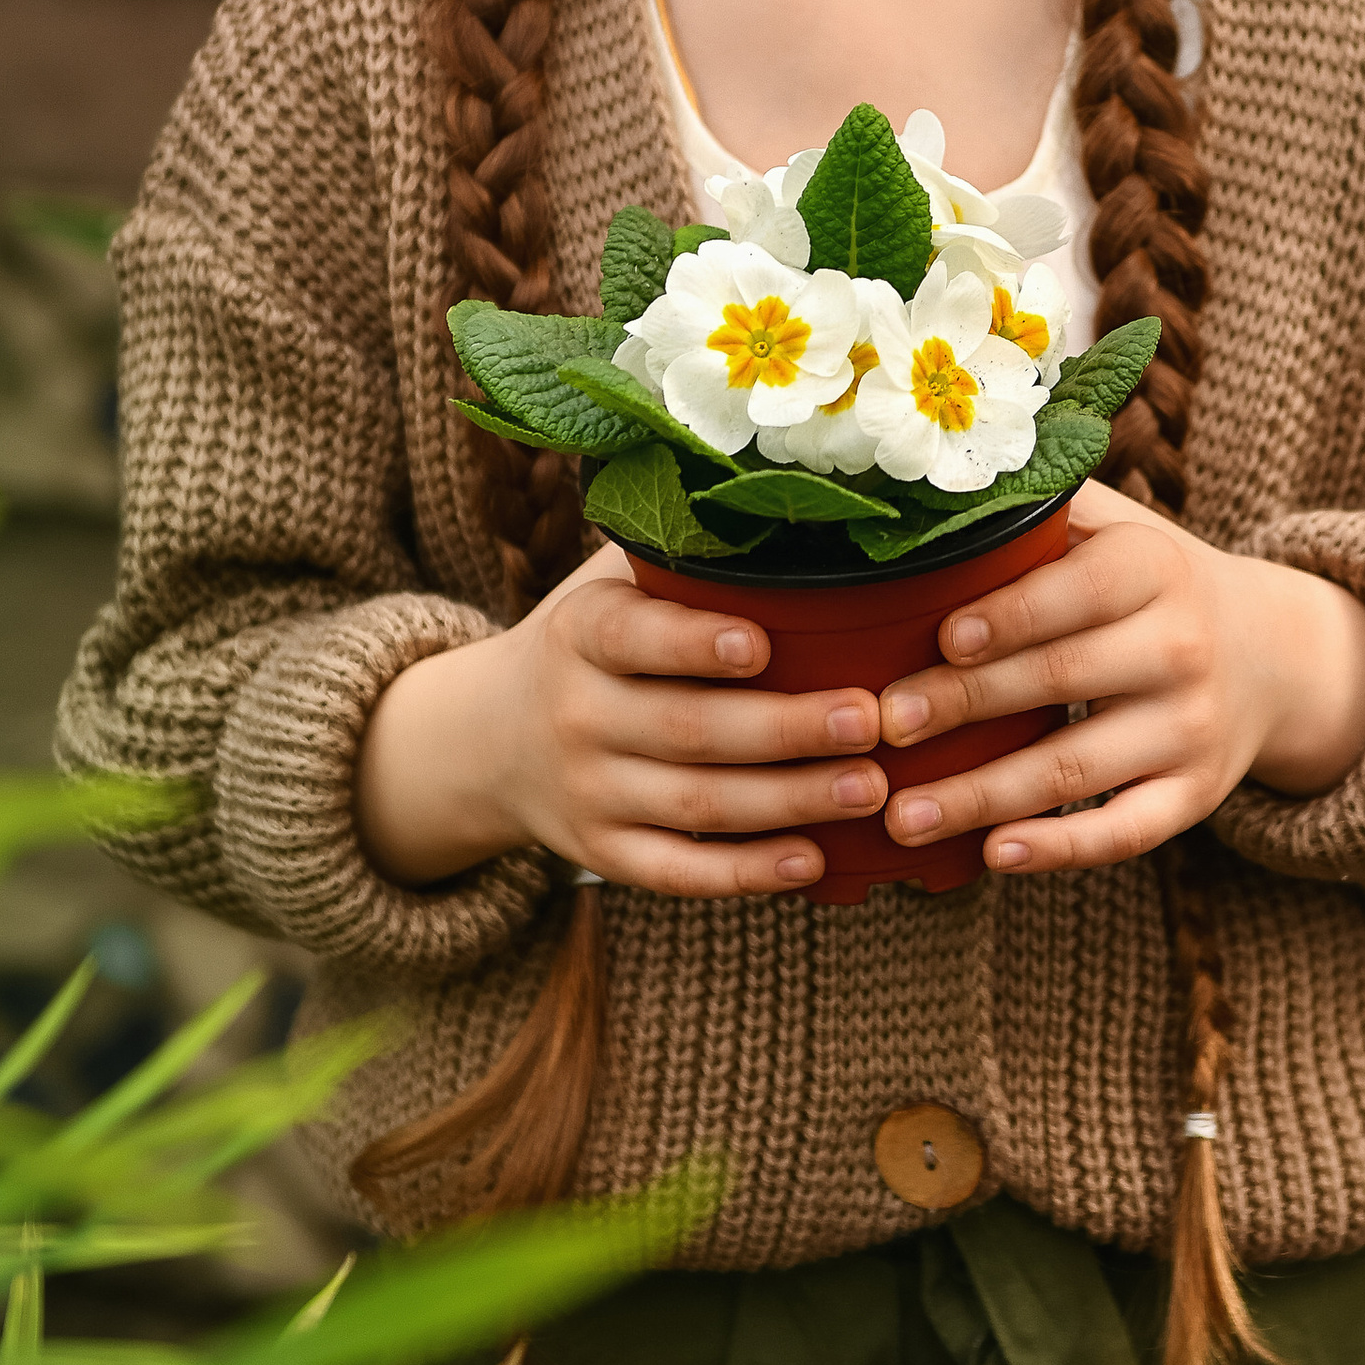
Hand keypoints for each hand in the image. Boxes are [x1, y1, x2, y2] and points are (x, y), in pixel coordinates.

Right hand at [355, 542, 883, 897]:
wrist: (492, 737)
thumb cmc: (600, 638)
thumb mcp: (612, 581)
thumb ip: (684, 549)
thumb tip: (801, 489)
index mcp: (581, 633)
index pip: (632, 636)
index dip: (693, 642)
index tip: (763, 644)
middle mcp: (575, 714)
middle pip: (685, 730)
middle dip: (784, 730)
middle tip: (870, 720)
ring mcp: (586, 792)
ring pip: (695, 806)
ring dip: (789, 801)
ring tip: (873, 788)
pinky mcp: (602, 852)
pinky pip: (676, 872)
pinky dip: (745, 875)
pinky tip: (813, 862)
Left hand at [871, 481, 1364, 874]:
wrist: (1273, 652)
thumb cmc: (1149, 584)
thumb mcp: (1118, 527)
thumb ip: (1038, 509)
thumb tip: (920, 492)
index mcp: (1153, 568)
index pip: (1073, 593)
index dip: (1008, 617)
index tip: (939, 639)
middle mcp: (1181, 647)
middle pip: (1061, 680)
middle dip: (964, 704)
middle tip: (882, 726)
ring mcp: (1191, 729)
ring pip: (1077, 767)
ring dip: (983, 796)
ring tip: (902, 815)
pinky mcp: (1195, 796)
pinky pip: (1125, 831)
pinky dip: (1061, 849)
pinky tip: (994, 856)